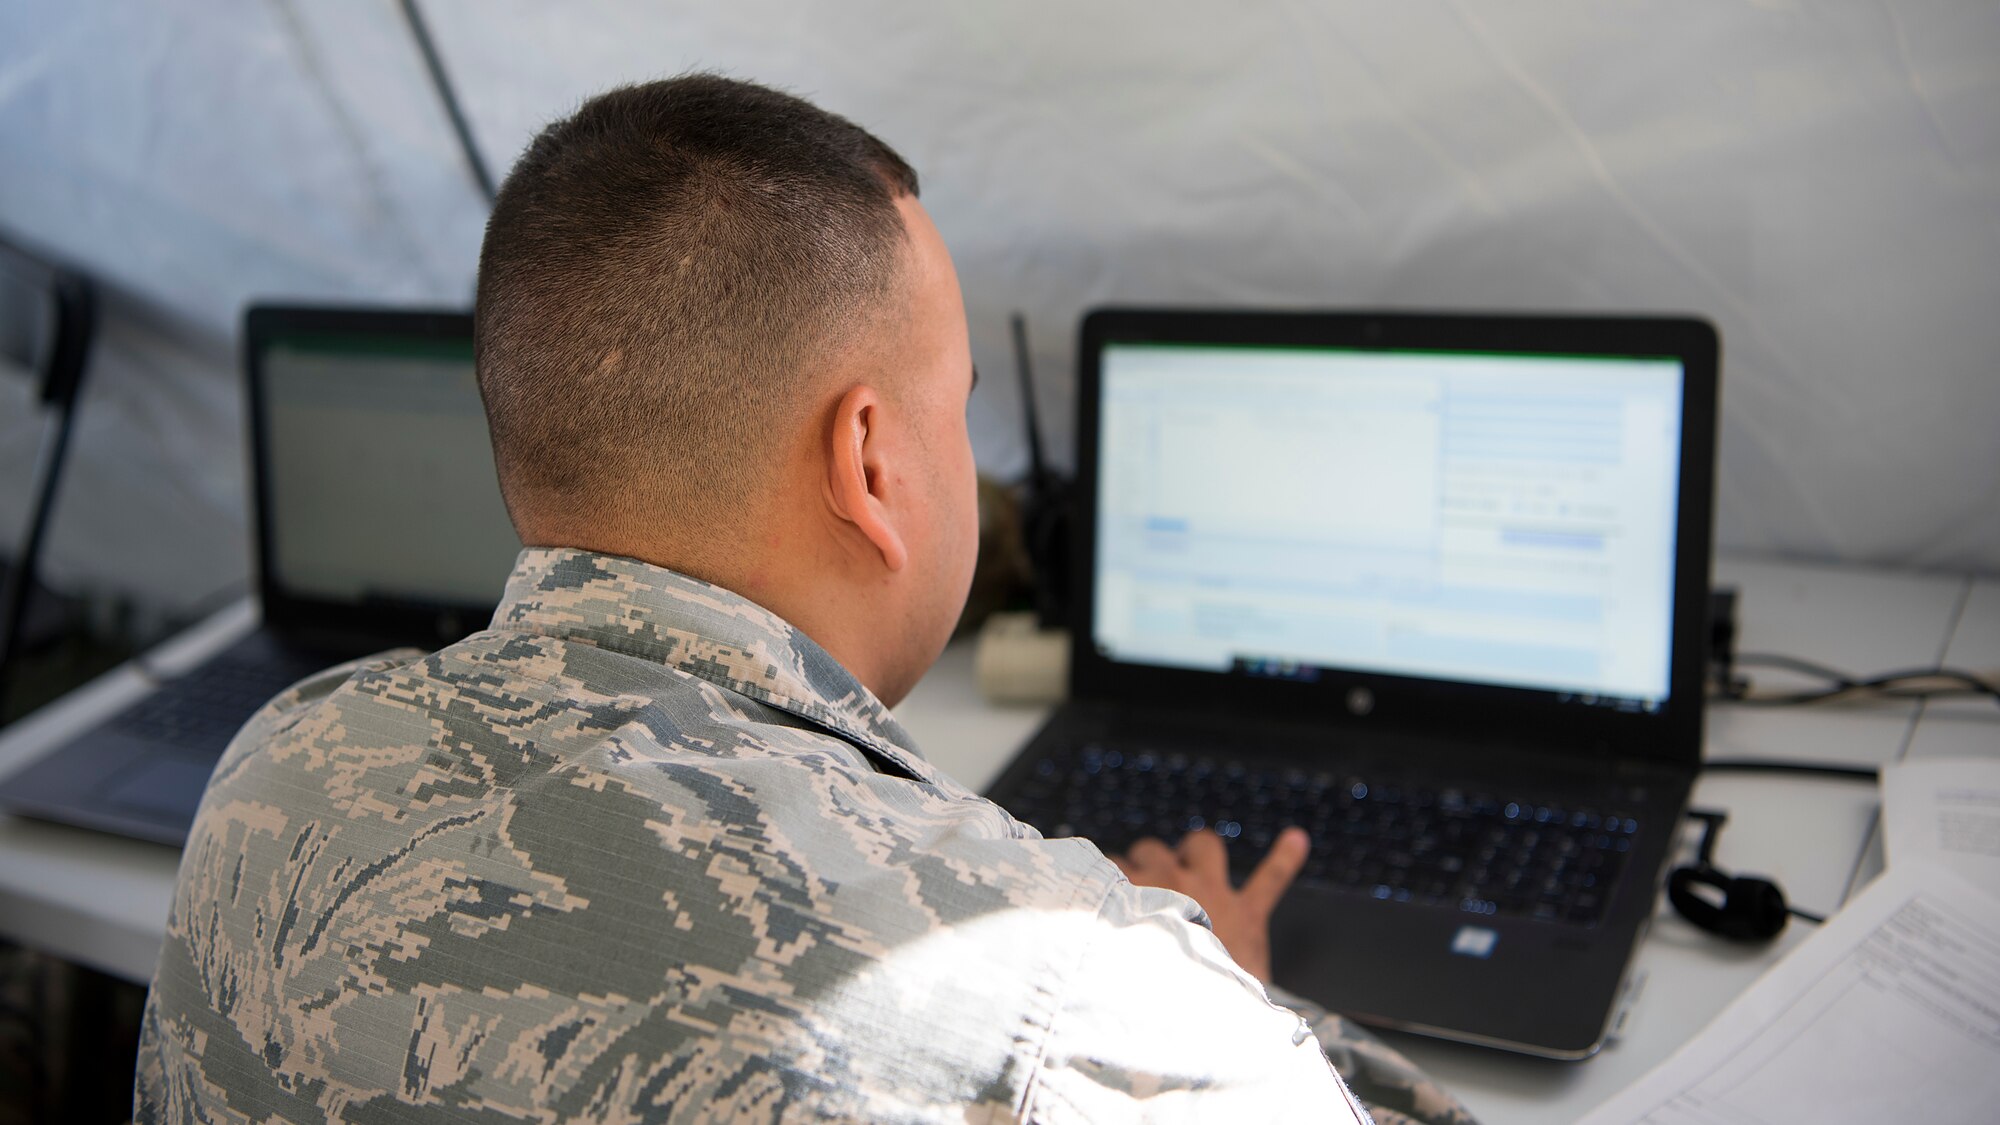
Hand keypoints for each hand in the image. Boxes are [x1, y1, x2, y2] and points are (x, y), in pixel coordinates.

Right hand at [1113, 826, 1308, 982]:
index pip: (1114, 866)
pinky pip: (1270, 877)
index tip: (1107, 890)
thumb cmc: (1156, 996)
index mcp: (1136, 896)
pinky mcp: (1248, 913)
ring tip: (1188, 857)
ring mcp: (1214, 893)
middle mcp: (1173, 884)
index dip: (1111, 877)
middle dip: (1145, 860)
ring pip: (1202, 845)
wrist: (1202, 1019)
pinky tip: (1296, 840)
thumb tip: (1102, 932)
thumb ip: (1113, 936)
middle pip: (1152, 851)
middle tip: (1143, 882)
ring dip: (1194, 849)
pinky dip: (1284, 857)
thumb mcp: (1121, 961)